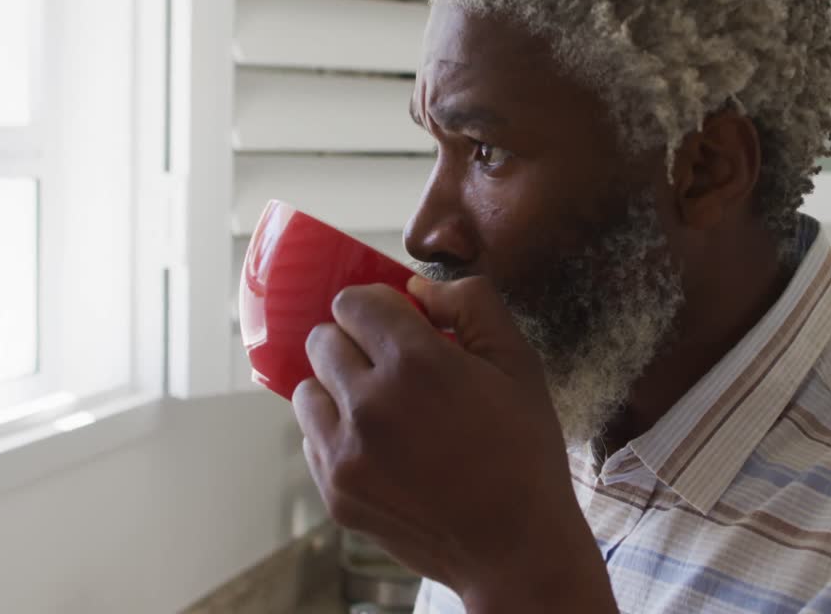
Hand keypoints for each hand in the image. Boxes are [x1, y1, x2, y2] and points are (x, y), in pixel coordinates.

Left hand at [293, 276, 615, 612]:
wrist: (515, 544)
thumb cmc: (524, 449)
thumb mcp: (518, 363)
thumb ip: (471, 304)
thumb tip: (418, 287)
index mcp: (416, 362)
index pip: (353, 302)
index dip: (378, 306)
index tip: (400, 323)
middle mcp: (369, 403)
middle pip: (322, 340)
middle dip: (355, 342)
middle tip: (391, 364)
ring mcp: (346, 452)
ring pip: (307, 390)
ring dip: (337, 387)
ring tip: (381, 406)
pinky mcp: (336, 491)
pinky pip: (312, 439)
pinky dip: (337, 433)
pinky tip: (381, 446)